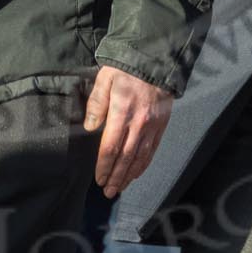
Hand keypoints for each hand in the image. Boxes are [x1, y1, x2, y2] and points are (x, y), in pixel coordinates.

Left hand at [84, 65, 173, 196]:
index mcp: (122, 113)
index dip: (104, 166)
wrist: (156, 60)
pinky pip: (152, 150)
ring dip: (129, 175)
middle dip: (116, 177)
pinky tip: (137, 173)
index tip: (98, 178)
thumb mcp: (105, 79)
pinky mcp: (161, 126)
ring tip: (120, 188)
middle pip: (126, 158)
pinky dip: (144, 165)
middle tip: (108, 192)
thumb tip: (89, 127)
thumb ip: (96, 103)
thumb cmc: (126, 68)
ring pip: (140, 158)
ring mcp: (152, 126)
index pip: (111, 147)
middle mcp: (138, 124)